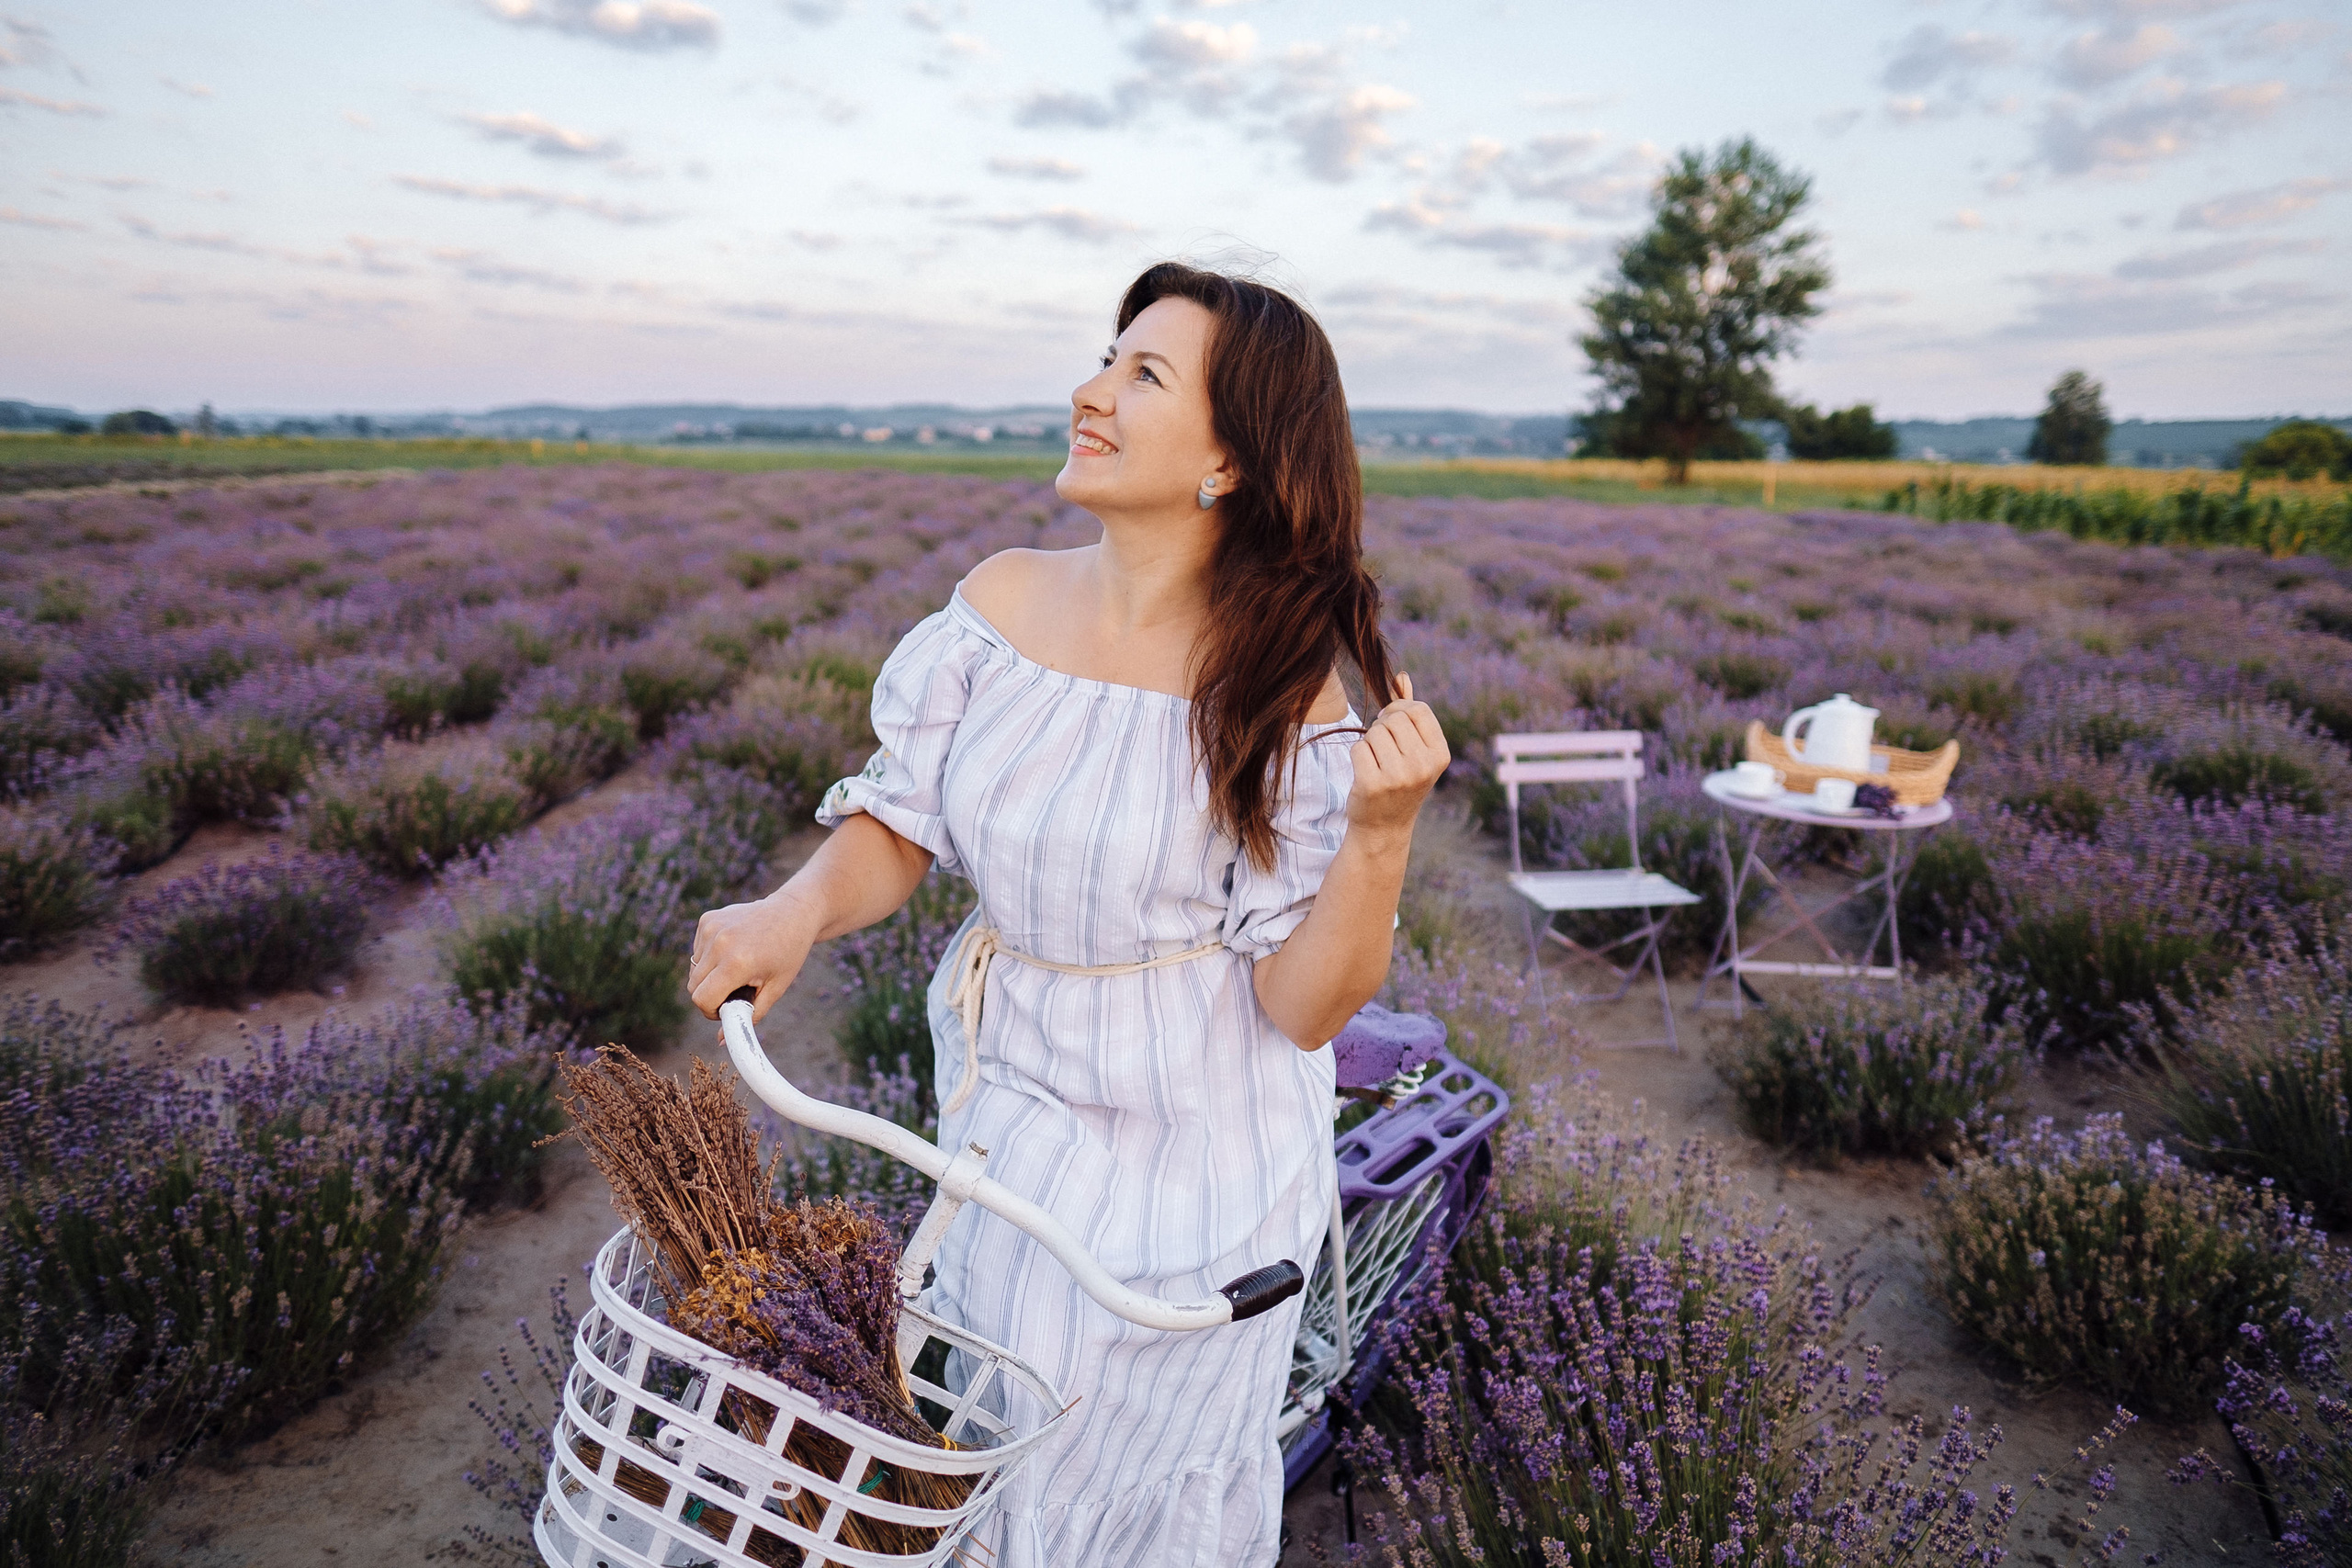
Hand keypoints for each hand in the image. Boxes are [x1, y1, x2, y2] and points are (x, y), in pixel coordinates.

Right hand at [688, 894, 819, 1022]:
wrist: (794, 912)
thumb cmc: (789, 953)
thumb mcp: (775, 988)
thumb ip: (748, 1016)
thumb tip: (721, 1041)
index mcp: (737, 963)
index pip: (702, 999)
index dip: (711, 1011)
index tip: (726, 1009)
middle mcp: (719, 943)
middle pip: (694, 986)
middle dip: (710, 996)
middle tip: (735, 991)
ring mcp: (711, 928)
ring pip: (694, 969)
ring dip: (710, 976)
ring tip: (739, 967)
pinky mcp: (708, 919)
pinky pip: (697, 950)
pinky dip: (710, 957)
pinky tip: (734, 949)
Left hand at [1346, 673, 1449, 837]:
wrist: (1384, 826)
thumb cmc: (1399, 781)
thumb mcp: (1413, 749)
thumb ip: (1408, 712)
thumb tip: (1400, 676)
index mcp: (1440, 755)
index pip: (1418, 709)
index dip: (1399, 710)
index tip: (1392, 724)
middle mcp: (1424, 766)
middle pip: (1394, 718)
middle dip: (1382, 726)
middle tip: (1383, 748)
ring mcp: (1399, 777)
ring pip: (1374, 732)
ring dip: (1369, 742)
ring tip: (1376, 762)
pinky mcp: (1373, 784)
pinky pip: (1358, 747)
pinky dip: (1357, 755)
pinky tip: (1365, 772)